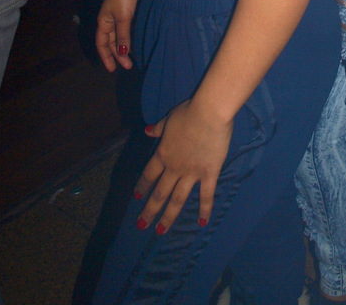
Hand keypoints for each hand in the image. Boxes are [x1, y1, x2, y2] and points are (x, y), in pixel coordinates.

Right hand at [96, 0, 141, 71]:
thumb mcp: (123, 18)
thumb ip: (123, 36)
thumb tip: (122, 54)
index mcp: (103, 22)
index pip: (101, 44)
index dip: (106, 57)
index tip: (113, 69)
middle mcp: (109, 19)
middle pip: (111, 41)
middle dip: (118, 54)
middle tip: (128, 66)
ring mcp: (118, 14)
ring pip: (120, 35)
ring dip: (125, 46)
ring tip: (133, 58)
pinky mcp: (128, 10)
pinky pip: (127, 28)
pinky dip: (130, 37)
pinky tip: (136, 42)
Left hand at [134, 100, 233, 232]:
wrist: (209, 114)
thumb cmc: (189, 113)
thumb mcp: (169, 119)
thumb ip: (158, 129)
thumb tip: (147, 132)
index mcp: (163, 154)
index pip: (149, 174)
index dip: (142, 186)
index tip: (136, 197)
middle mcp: (174, 168)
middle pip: (160, 193)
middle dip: (150, 210)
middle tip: (141, 225)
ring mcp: (191, 173)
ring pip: (177, 199)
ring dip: (168, 216)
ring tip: (160, 231)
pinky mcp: (209, 173)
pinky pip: (206, 195)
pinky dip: (204, 209)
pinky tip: (202, 223)